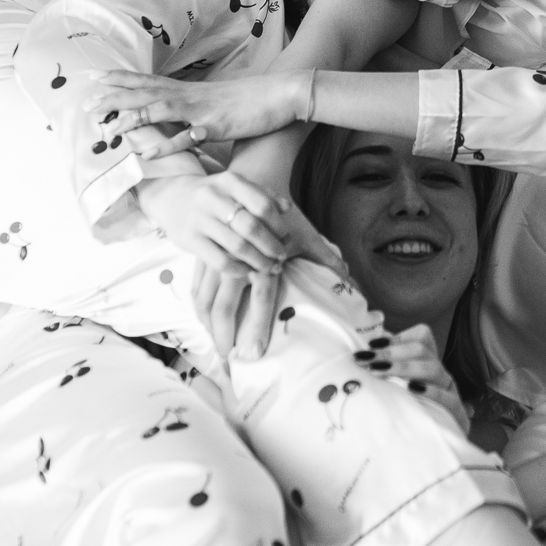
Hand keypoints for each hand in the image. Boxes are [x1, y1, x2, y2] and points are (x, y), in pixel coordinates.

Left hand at [87, 69, 312, 152]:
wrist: (280, 93)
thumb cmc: (249, 100)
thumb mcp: (215, 102)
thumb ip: (193, 108)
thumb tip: (178, 117)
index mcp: (187, 90)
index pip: (146, 81)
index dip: (118, 79)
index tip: (93, 78)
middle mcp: (189, 96)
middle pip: (144, 93)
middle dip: (113, 98)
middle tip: (86, 104)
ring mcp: (201, 110)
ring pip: (159, 111)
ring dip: (132, 119)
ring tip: (108, 130)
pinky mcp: (216, 126)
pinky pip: (187, 137)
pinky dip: (166, 145)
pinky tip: (149, 153)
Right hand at [136, 167, 290, 274]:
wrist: (172, 197)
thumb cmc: (215, 195)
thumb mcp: (236, 187)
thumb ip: (262, 195)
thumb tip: (287, 208)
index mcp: (229, 181)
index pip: (262, 205)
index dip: (279, 225)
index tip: (287, 237)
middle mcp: (212, 197)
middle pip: (251, 227)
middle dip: (271, 246)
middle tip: (281, 256)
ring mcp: (199, 219)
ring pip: (237, 246)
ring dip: (258, 261)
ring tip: (270, 267)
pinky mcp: (189, 239)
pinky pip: (219, 261)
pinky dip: (238, 269)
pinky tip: (247, 271)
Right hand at [195, 201, 351, 359]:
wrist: (253, 183)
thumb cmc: (283, 216)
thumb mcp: (306, 236)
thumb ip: (326, 259)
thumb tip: (349, 278)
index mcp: (265, 258)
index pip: (263, 300)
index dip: (257, 328)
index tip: (254, 354)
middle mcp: (237, 260)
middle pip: (223, 306)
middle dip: (223, 336)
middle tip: (227, 362)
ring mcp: (216, 258)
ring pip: (203, 300)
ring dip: (207, 328)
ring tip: (214, 351)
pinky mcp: (203, 256)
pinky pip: (195, 290)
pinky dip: (198, 312)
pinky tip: (203, 327)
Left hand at [367, 322, 467, 427]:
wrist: (436, 446)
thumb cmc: (413, 412)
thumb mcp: (399, 389)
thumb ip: (385, 371)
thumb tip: (361, 355)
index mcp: (428, 362)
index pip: (422, 336)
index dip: (398, 337)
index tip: (372, 345)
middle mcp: (439, 372)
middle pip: (421, 350)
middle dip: (390, 352)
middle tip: (366, 360)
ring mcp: (449, 390)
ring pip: (432, 368)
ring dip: (403, 367)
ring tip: (379, 372)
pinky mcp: (455, 411)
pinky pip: (447, 397)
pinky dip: (430, 391)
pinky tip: (411, 389)